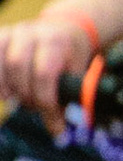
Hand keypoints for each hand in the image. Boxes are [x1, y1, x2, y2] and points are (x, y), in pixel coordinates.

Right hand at [0, 10, 97, 133]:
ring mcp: (12, 33)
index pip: (44, 73)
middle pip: (17, 65)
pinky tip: (4, 92)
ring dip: (3, 87)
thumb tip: (57, 131)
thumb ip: (68, 97)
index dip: (44, 101)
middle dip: (23, 92)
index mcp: (56, 41)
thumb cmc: (69, 55)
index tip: (50, 118)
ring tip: (13, 98)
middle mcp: (31, 32)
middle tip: (31, 106)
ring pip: (0, 63)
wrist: (63, 29)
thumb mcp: (77, 72)